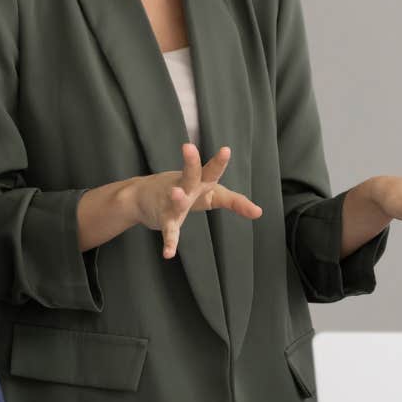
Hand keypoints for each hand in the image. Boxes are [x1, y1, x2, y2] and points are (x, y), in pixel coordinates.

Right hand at [123, 144, 262, 257]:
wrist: (141, 197)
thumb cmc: (184, 192)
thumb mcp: (210, 193)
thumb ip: (235, 201)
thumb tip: (260, 212)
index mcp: (201, 181)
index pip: (213, 172)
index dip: (220, 163)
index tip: (228, 153)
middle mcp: (187, 187)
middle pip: (190, 174)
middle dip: (190, 162)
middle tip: (188, 148)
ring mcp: (173, 201)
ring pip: (176, 199)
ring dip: (177, 197)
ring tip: (176, 194)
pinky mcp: (164, 218)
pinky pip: (168, 230)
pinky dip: (169, 241)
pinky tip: (169, 253)